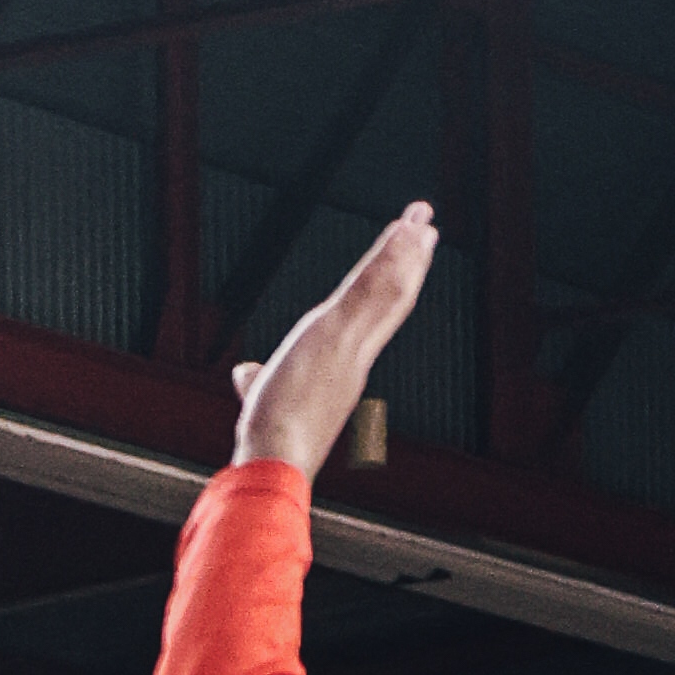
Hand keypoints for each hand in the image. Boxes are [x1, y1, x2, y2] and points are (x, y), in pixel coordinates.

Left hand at [229, 203, 435, 478]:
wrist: (276, 459)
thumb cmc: (270, 440)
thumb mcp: (263, 398)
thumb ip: (258, 380)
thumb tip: (245, 373)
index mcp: (346, 366)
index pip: (377, 319)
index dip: (396, 288)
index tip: (411, 262)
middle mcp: (357, 352)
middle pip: (392, 297)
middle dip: (411, 259)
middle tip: (428, 226)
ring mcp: (351, 341)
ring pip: (387, 286)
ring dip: (405, 248)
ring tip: (422, 216)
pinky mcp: (336, 332)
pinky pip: (369, 287)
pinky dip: (388, 256)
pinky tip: (402, 229)